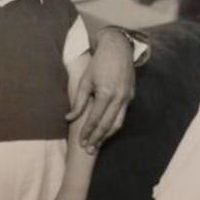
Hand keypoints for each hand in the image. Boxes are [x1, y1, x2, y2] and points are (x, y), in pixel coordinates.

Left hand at [67, 29, 134, 150]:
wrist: (118, 49)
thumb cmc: (98, 64)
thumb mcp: (85, 81)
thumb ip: (78, 102)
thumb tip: (68, 118)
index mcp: (105, 93)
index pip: (95, 119)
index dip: (87, 132)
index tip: (81, 142)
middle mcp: (119, 98)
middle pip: (107, 125)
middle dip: (97, 139)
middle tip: (89, 150)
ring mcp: (127, 98)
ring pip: (118, 123)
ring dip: (107, 136)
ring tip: (97, 145)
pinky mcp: (131, 96)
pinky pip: (122, 115)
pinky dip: (114, 125)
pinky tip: (106, 131)